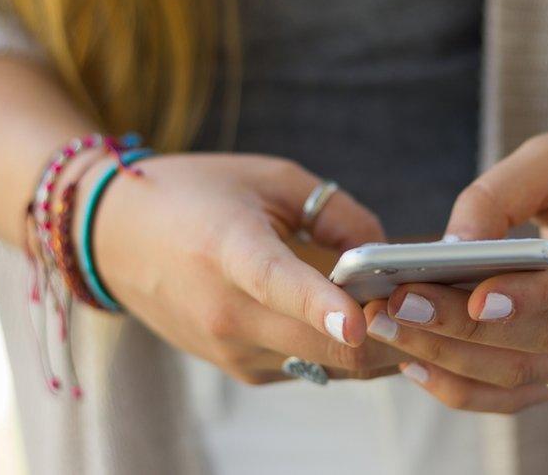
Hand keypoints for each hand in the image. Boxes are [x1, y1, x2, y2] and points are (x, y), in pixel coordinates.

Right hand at [78, 153, 406, 382]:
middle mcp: (225, 312)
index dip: (323, 304)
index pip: (279, 283)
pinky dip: (340, 348)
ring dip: (372, 344)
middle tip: (432, 301)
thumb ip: (337, 213)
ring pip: (328, 364)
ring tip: (402, 306)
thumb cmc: (197, 194)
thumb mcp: (270, 178)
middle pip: (324, 344)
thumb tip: (384, 256)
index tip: (360, 319)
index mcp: (229, 250)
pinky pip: (309, 366)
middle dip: (388, 331)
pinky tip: (354, 318)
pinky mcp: (238, 369)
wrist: (114, 238)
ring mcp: (230, 349)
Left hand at [365, 127, 547, 411]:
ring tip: (389, 331)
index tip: (478, 297)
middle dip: (467, 328)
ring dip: (455, 361)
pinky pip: (523, 391)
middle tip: (396, 306)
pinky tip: (415, 363)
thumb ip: (497, 197)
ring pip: (533, 373)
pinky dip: (467, 387)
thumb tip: (445, 251)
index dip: (538, 295)